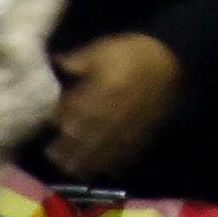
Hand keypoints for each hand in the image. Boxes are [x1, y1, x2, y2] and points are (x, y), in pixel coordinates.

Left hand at [46, 30, 182, 179]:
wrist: (172, 60)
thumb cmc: (133, 53)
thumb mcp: (102, 48)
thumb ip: (76, 60)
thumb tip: (53, 66)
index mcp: (97, 93)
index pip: (67, 113)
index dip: (54, 120)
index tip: (45, 121)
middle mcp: (108, 117)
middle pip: (79, 140)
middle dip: (62, 148)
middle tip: (50, 151)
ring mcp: (123, 132)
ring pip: (96, 156)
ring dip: (79, 163)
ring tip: (67, 164)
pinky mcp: (138, 140)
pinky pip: (118, 161)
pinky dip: (104, 167)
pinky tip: (94, 167)